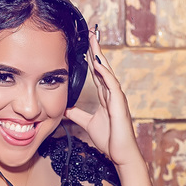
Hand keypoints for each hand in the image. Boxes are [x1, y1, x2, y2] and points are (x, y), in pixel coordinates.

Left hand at [64, 27, 144, 167]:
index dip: (91, 57)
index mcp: (105, 96)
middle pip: (103, 66)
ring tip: (94, 40)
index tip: (84, 42)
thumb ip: (78, 114)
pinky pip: (113, 86)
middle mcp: (112, 93)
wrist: (120, 154)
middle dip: (96, 49)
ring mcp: (117, 98)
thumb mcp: (88, 123)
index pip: (97, 72)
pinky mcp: (120, 105)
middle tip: (90, 31)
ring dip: (100, 56)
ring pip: (108, 72)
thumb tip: (65, 109)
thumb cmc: (110, 140)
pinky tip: (99, 64)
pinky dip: (106, 74)